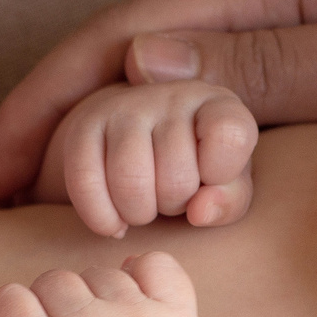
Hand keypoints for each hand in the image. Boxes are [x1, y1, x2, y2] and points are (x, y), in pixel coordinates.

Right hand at [0, 0, 316, 204]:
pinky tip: (129, 190)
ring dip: (87, 136)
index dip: (42, 105)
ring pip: (153, 83)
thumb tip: (140, 75)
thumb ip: (273, 69)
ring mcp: (286, 25)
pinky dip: (149, 142)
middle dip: (43, 123)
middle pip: (116, 58)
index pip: (117, 41)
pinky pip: (204, 104)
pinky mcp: (314, 61)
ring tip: (29, 207)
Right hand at [35, 82, 257, 236]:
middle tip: (173, 196)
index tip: (212, 178)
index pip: (230, 136)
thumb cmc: (197, 174)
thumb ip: (228, 200)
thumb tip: (199, 211)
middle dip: (175, 205)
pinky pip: (85, 180)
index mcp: (219, 103)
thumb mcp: (226, 188)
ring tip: (146, 205)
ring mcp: (126, 105)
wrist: (145, 152)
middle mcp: (172, 94)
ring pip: (130, 181)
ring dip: (139, 213)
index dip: (222, 174)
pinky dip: (102, 217)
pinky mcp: (85, 124)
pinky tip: (115, 222)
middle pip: (178, 179)